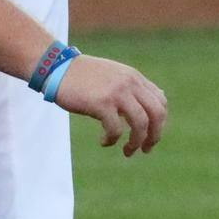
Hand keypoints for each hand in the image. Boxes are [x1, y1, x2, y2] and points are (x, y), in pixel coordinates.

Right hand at [52, 54, 168, 155]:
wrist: (57, 67)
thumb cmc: (83, 75)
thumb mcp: (114, 75)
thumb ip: (133, 87)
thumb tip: (157, 98)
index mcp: (134, 77)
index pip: (160, 101)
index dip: (159, 122)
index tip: (149, 134)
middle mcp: (129, 83)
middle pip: (156, 113)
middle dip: (154, 136)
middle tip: (145, 149)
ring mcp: (116, 92)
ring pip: (140, 123)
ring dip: (136, 142)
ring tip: (127, 151)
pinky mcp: (100, 103)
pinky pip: (115, 129)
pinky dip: (112, 140)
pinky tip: (104, 142)